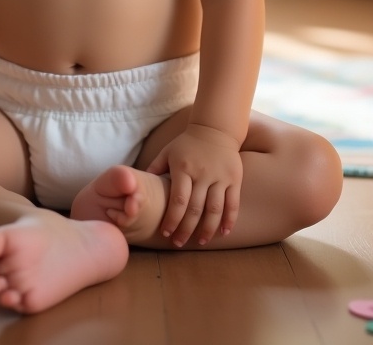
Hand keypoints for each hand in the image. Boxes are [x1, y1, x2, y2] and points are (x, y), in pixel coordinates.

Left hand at [146, 124, 242, 246]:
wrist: (215, 129)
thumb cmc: (187, 143)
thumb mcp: (168, 151)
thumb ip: (154, 168)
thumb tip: (137, 186)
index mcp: (183, 168)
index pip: (177, 200)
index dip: (172, 219)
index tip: (166, 233)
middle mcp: (202, 174)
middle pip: (195, 208)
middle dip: (186, 229)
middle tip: (178, 243)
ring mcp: (220, 177)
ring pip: (214, 209)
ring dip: (207, 229)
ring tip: (200, 242)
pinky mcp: (234, 178)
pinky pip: (233, 203)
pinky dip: (229, 220)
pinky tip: (224, 233)